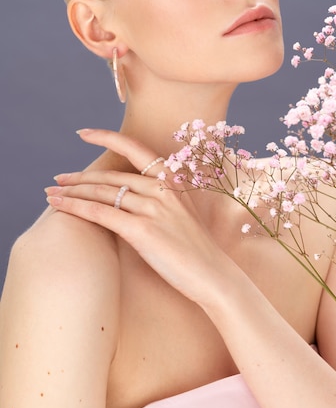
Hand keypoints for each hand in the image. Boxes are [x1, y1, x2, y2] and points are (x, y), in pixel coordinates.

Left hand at [45, 129, 231, 304]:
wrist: (213, 274)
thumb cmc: (195, 248)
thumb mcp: (180, 212)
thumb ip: (157, 198)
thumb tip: (126, 195)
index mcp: (172, 179)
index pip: (134, 148)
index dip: (106, 137)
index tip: (84, 133)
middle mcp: (162, 188)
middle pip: (111, 176)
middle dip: (79, 177)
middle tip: (58, 179)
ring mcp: (153, 207)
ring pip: (102, 193)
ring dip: (71, 192)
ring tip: (51, 193)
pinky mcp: (143, 230)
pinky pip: (101, 213)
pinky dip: (76, 208)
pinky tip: (59, 206)